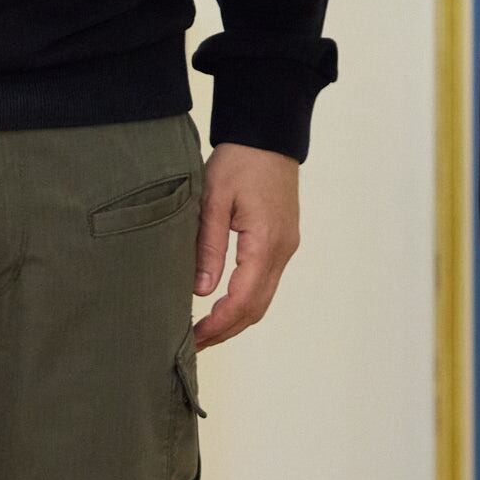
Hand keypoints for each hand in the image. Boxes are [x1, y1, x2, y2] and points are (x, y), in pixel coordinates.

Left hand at [193, 143, 302, 347]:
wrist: (269, 135)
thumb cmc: (240, 160)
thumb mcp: (214, 199)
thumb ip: (209, 245)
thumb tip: (201, 291)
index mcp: (265, 241)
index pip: (243, 299)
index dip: (219, 324)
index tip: (193, 338)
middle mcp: (282, 250)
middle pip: (257, 307)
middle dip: (226, 330)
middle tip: (194, 344)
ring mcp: (286, 247)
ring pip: (264, 298)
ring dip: (236, 319)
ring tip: (205, 331)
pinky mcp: (283, 241)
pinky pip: (266, 282)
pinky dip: (245, 301)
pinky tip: (223, 303)